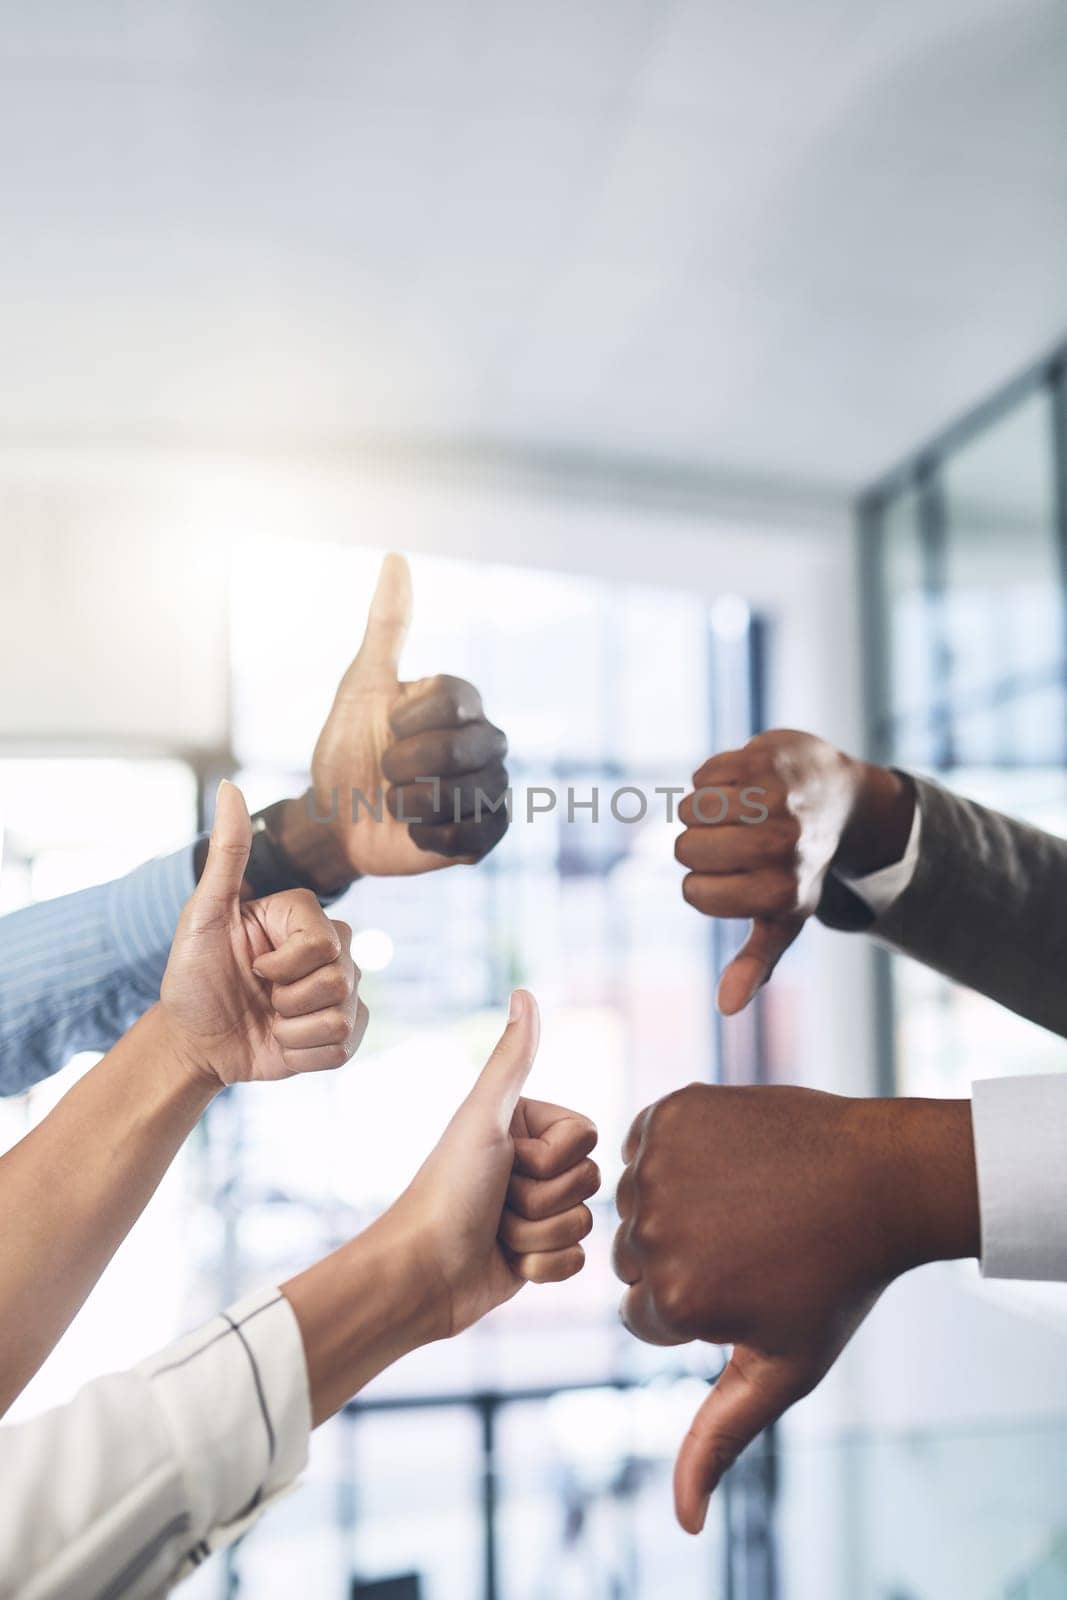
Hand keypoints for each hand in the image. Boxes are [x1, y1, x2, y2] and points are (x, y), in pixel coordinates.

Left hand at [161, 781, 367, 1084]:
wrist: (193, 1041)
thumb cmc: (193, 975)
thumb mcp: (202, 915)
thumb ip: (227, 854)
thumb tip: (229, 787)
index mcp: (304, 917)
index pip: (323, 942)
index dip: (282, 966)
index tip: (249, 966)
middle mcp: (331, 949)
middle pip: (341, 979)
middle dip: (287, 1000)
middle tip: (259, 996)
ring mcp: (342, 992)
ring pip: (342, 1016)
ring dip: (292, 1031)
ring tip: (269, 1021)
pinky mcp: (343, 1033)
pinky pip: (344, 1047)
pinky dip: (304, 1055)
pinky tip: (283, 1044)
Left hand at [308, 552, 508, 877]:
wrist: (335, 819)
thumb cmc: (348, 749)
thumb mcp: (360, 686)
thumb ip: (387, 626)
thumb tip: (396, 557)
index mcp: (462, 704)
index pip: (456, 699)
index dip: (409, 720)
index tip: (385, 728)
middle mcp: (487, 742)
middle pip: (467, 746)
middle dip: (408, 763)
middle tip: (384, 772)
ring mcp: (490, 789)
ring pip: (470, 793)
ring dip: (414, 802)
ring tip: (396, 802)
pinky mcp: (485, 836)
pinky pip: (474, 835)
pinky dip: (432, 836)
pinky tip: (413, 831)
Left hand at [386, 989, 599, 1338]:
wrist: (421, 1273)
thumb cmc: (448, 1189)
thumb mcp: (484, 1118)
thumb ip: (512, 1058)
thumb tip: (524, 992)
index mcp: (527, 1125)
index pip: (585, 1136)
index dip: (550, 1157)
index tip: (505, 1160)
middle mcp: (533, 1164)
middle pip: (588, 1180)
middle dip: (541, 1200)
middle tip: (496, 1200)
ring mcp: (538, 1211)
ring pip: (584, 1222)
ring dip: (537, 1234)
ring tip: (495, 1231)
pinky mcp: (540, 1255)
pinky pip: (578, 1261)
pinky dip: (543, 1267)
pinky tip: (507, 1262)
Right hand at [612, 1083, 978, 1532]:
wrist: (883, 1177)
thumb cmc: (836, 1280)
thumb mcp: (782, 1367)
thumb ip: (720, 1438)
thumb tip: (684, 1523)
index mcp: (673, 1299)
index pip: (643, 1315)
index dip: (698, 1306)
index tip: (752, 1283)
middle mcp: (652, 1230)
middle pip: (630, 1257)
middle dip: (679, 1253)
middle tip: (753, 1239)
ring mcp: (659, 1165)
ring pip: (633, 1199)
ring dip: (673, 1200)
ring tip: (744, 1198)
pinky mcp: (670, 1111)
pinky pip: (642, 1141)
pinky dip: (674, 1149)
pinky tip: (730, 1159)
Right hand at [675, 731, 914, 1013]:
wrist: (841, 796)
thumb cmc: (801, 865)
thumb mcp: (785, 916)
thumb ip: (755, 962)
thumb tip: (725, 1007)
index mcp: (783, 891)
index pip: (695, 893)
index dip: (703, 884)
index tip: (734, 876)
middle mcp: (782, 845)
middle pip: (686, 850)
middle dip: (699, 845)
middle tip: (735, 839)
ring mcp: (775, 798)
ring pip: (689, 810)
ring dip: (703, 811)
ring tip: (739, 812)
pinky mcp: (765, 757)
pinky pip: (701, 776)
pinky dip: (713, 780)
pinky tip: (745, 784)